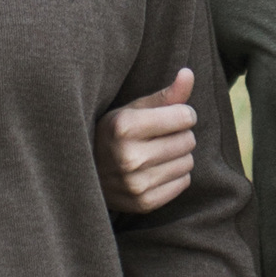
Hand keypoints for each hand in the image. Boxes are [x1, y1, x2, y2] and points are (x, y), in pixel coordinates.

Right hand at [97, 69, 198, 216]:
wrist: (86, 174)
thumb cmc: (113, 134)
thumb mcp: (132, 109)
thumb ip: (165, 94)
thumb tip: (189, 73)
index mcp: (124, 127)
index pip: (184, 117)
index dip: (182, 113)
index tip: (171, 115)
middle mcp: (128, 157)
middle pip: (188, 140)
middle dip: (180, 134)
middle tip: (161, 136)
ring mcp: (135, 184)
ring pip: (188, 162)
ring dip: (179, 155)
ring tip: (158, 153)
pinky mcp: (143, 203)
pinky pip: (183, 183)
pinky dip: (176, 175)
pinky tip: (157, 170)